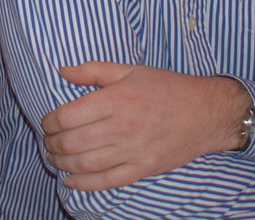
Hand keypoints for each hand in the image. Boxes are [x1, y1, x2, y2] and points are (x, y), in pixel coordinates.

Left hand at [40, 61, 249, 190]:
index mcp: (116, 99)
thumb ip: (93, 71)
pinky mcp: (143, 168)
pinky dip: (84, 184)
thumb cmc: (167, 88)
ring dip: (62, 164)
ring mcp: (133, 150)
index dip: (50, 122)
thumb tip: (62, 71)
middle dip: (52, 144)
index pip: (68, 116)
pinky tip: (70, 180)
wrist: (207, 112)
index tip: (47, 123)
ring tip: (54, 159)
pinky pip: (108, 181)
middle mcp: (122, 126)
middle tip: (48, 142)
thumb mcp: (130, 70)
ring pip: (85, 163)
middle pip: (72, 142)